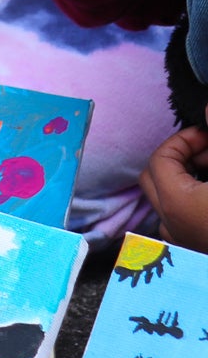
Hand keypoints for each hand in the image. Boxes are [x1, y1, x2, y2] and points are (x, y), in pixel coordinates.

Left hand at [140, 126, 207, 250]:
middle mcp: (171, 224)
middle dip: (180, 157)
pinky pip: (179, 217)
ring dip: (186, 177)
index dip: (183, 140)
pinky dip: (190, 198)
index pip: (160, 158)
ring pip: (167, 198)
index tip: (206, 135)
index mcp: (177, 203)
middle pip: (155, 177)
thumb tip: (206, 108)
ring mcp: (181, 240)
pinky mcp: (192, 249)